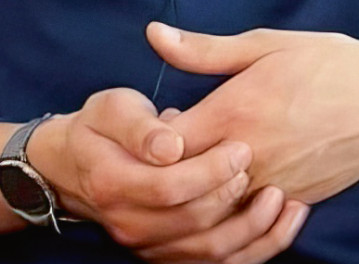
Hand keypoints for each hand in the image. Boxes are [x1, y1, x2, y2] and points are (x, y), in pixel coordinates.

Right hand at [26, 88, 308, 262]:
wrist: (77, 165)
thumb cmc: (102, 128)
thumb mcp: (112, 108)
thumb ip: (140, 125)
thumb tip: (170, 145)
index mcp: (111, 183)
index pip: (168, 187)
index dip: (209, 170)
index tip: (239, 147)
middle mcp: (127, 224)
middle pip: (193, 222)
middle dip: (232, 194)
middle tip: (257, 164)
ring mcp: (147, 246)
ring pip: (209, 252)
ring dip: (253, 228)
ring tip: (280, 197)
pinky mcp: (168, 255)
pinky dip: (255, 248)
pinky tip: (282, 221)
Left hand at [151, 23, 358, 205]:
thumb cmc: (333, 63)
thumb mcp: (268, 45)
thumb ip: (205, 49)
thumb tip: (154, 34)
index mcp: (234, 113)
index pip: (162, 146)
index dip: (149, 140)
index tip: (161, 122)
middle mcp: (249, 158)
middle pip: (182, 185)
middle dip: (167, 172)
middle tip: (174, 149)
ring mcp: (274, 186)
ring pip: (214, 210)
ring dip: (199, 193)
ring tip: (203, 165)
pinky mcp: (295, 201)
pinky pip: (249, 217)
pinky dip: (234, 205)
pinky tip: (238, 178)